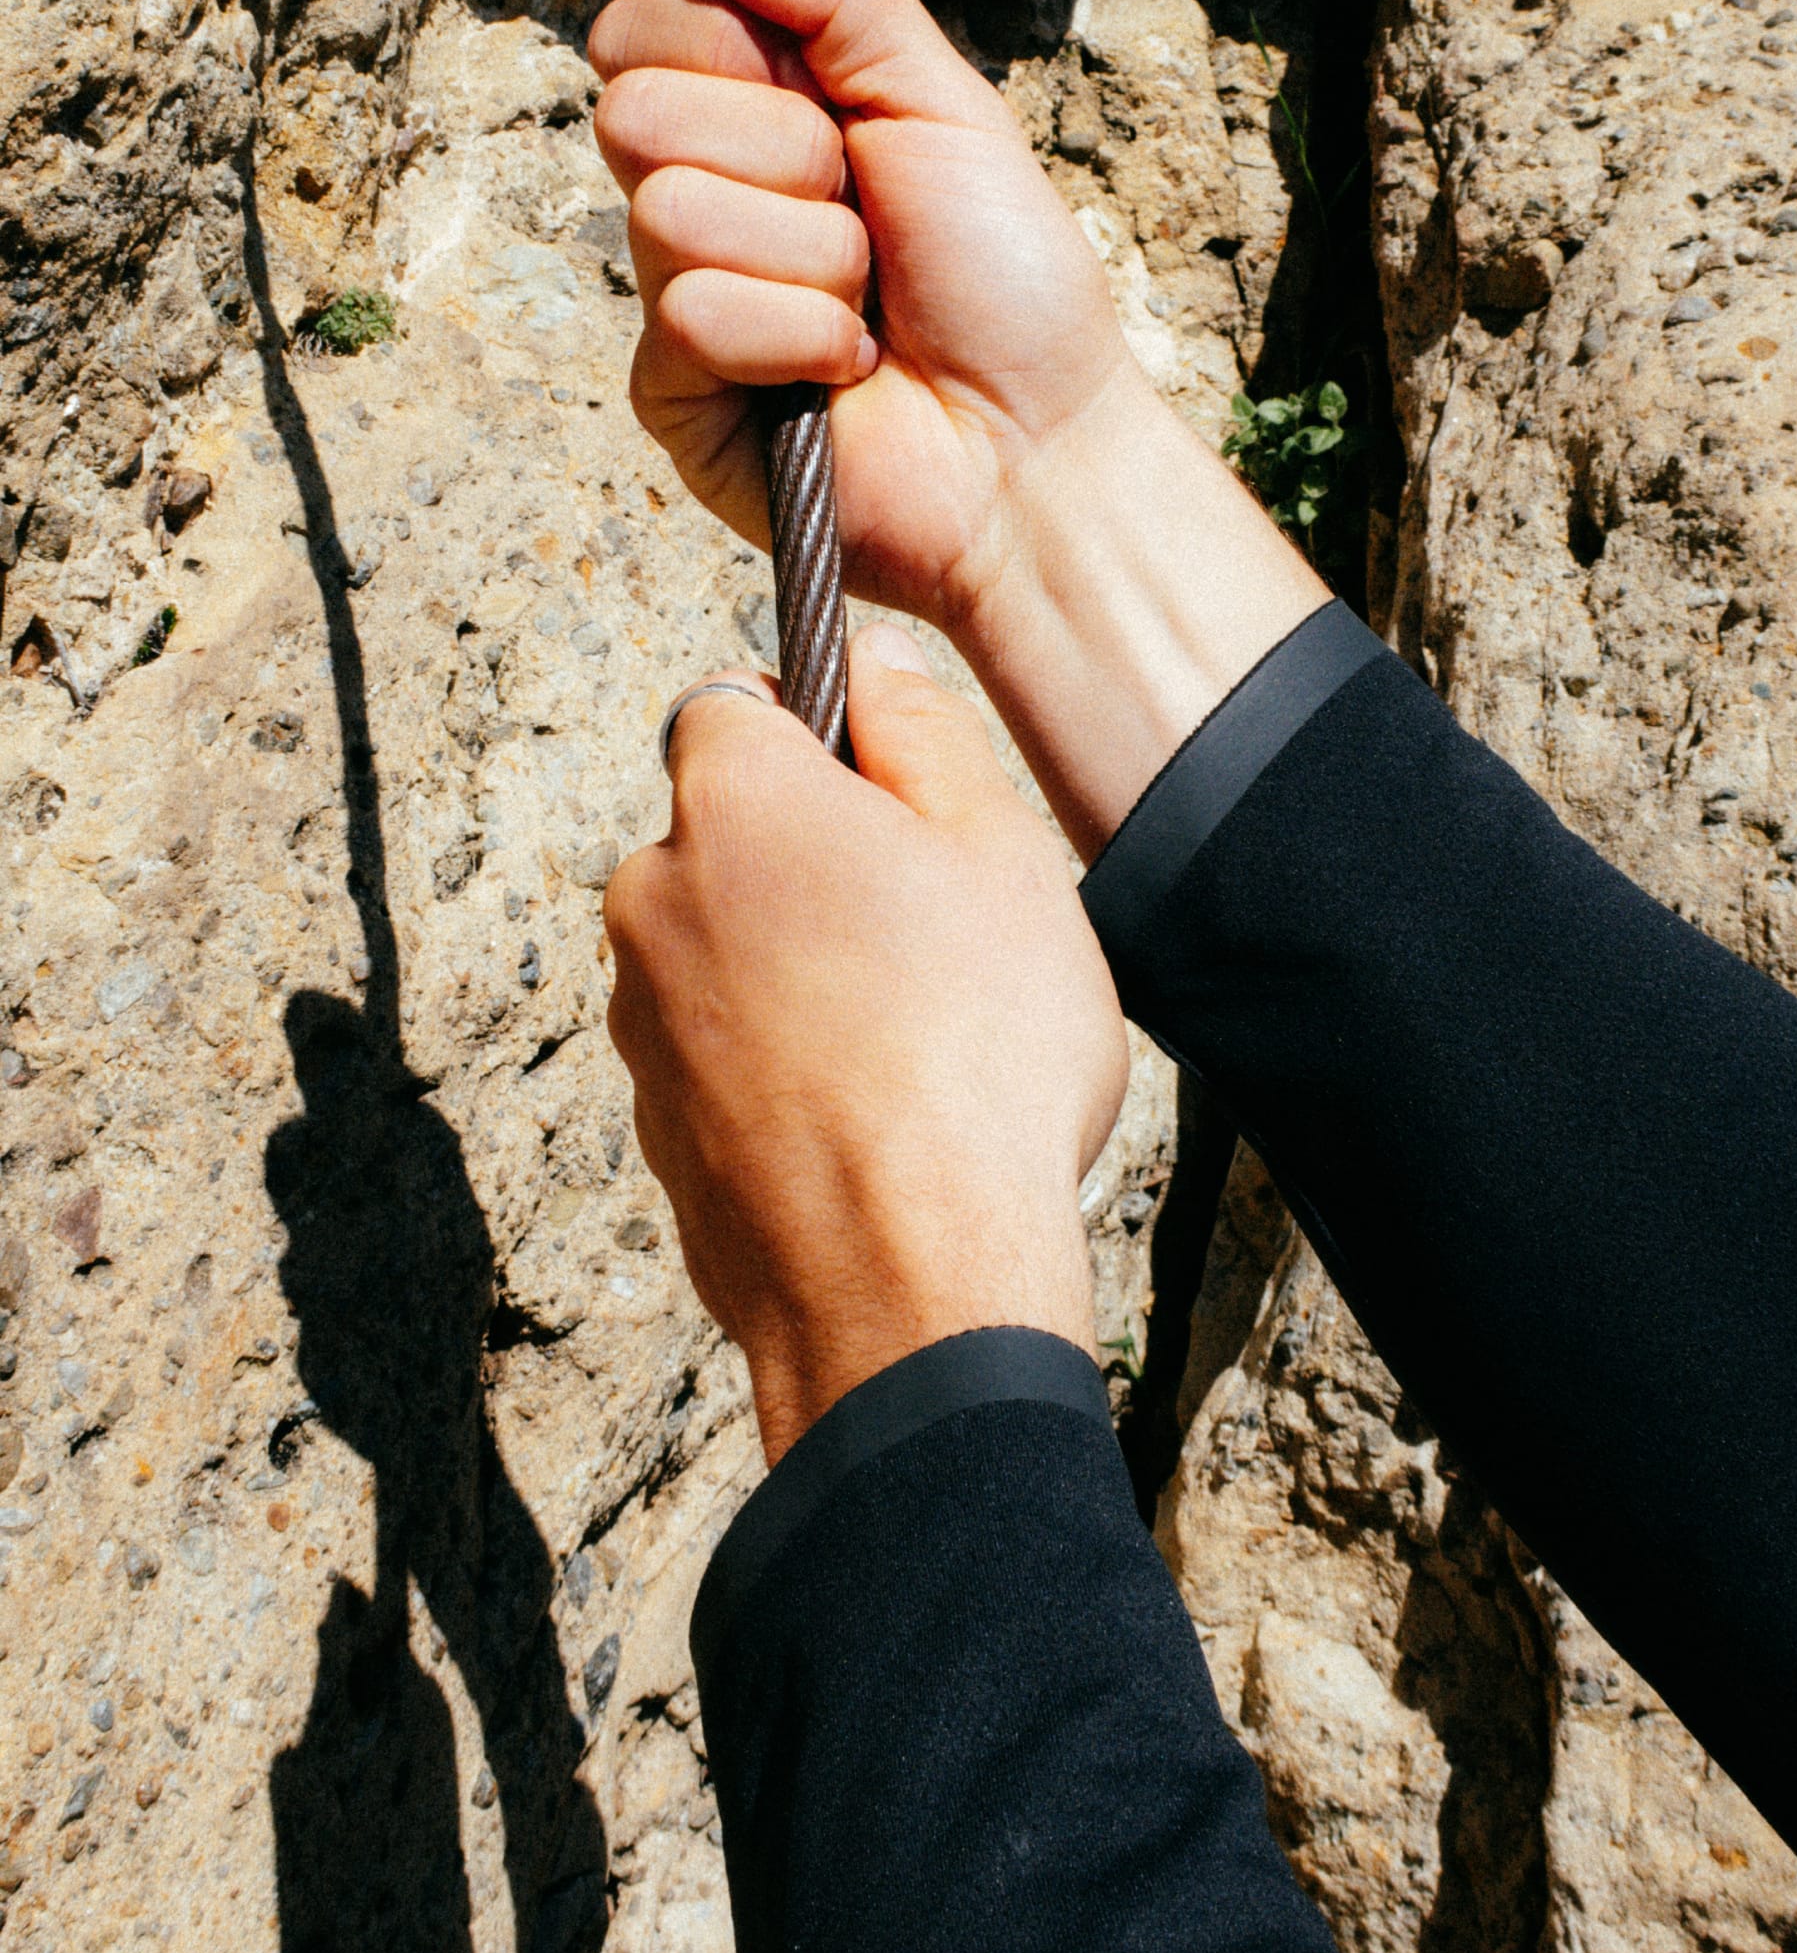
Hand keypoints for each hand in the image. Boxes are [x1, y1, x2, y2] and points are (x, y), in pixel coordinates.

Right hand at [592, 0, 1129, 630]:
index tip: (827, 104)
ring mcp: (676, 302)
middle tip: (865, 218)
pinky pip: (692, 315)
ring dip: (812, 258)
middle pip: (635, 112)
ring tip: (867, 310)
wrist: (1038, 447)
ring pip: (669, 214)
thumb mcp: (946, 106)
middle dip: (789, 159)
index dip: (728, 51)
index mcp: (750, 122)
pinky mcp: (673, 398)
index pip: (641, 31)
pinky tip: (841, 374)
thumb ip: (845, 1)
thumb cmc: (1008, 287)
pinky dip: (797, 338)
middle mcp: (697, 201)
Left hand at [604, 626, 1128, 1465]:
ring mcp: (640, 1023)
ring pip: (724, 954)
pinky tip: (874, 1125)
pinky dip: (781, 1073)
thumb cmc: (977, 1061)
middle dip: (812, 867)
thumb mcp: (1001, 855)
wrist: (912, 1288)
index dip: (817, 738)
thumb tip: (874, 663)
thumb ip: (925, 733)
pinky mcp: (654, 1129)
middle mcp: (653, 897)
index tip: (890, 794)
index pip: (735, 704)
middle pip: (727, 837)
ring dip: (797, 975)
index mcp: (732, 801)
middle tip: (932, 936)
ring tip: (914, 1049)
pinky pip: (722, 1059)